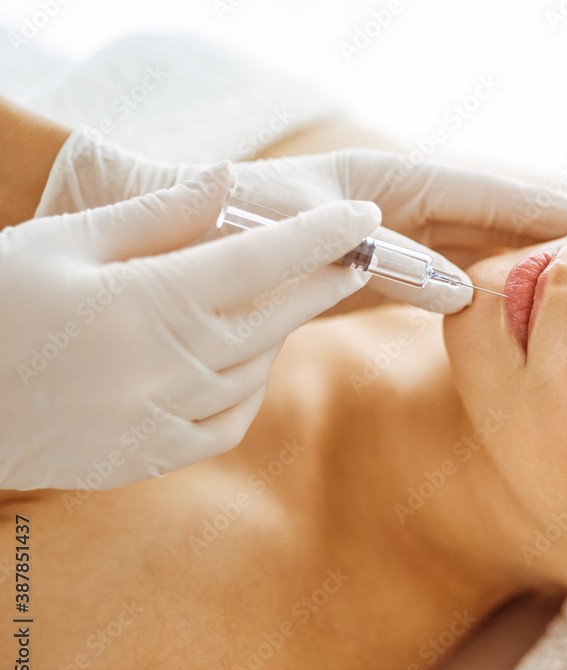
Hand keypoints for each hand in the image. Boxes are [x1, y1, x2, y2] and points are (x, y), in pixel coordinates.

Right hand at [0, 163, 378, 490]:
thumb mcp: (63, 243)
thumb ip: (154, 215)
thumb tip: (225, 178)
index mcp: (147, 303)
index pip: (261, 261)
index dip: (321, 236)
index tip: (365, 219)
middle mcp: (166, 366)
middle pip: (276, 318)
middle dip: (324, 282)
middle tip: (357, 258)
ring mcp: (161, 418)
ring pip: (254, 369)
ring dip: (277, 332)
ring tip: (279, 302)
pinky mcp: (150, 456)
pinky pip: (228, 422)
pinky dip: (245, 389)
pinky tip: (239, 364)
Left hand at [35, 129, 566, 312]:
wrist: (165, 248)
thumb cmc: (214, 228)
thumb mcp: (284, 236)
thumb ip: (371, 260)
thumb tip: (452, 288)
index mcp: (377, 185)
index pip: (478, 191)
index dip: (540, 206)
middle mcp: (389, 207)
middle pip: (488, 215)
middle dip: (550, 229)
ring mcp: (383, 240)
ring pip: (470, 246)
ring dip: (523, 263)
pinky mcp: (370, 274)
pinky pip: (441, 279)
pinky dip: (480, 292)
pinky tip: (513, 312)